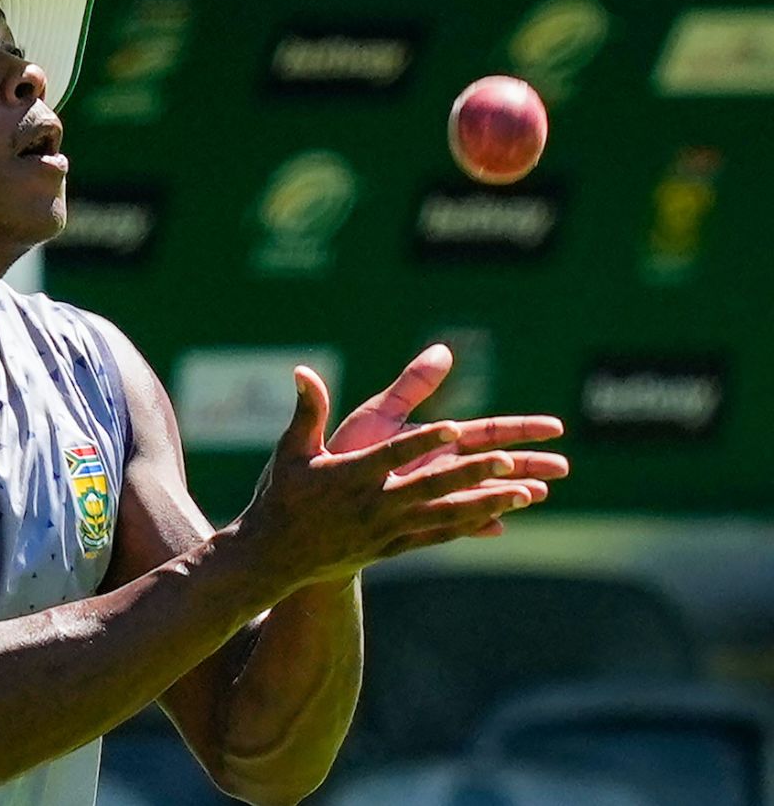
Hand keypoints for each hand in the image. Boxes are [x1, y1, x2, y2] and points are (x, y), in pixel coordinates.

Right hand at [241, 347, 566, 588]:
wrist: (277, 556)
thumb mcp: (292, 448)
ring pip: (446, 514)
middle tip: (509, 461)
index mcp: (350, 475)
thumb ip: (308, 408)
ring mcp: (388, 528)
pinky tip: (502, 519)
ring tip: (530, 492)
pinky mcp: (394, 546)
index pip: (392, 454)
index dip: (421, 441)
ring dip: (487, 502)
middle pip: (430, 486)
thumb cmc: (284, 494)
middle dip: (472, 473)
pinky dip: (470, 526)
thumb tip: (302, 368)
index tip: (452, 427)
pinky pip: (439, 534)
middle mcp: (375, 504)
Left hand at [328, 344, 568, 537]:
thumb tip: (444, 351)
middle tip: (564, 468)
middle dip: (529, 464)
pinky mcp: (417, 517)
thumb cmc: (348, 448)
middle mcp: (439, 466)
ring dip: (509, 494)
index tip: (557, 428)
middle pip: (494, 464)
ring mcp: (431, 493)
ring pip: (481, 493)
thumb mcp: (380, 414)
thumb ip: (411, 386)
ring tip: (539, 495)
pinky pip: (453, 523)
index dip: (522, 429)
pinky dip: (475, 524)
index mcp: (434, 439)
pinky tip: (500, 528)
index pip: (486, 431)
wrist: (315, 493)